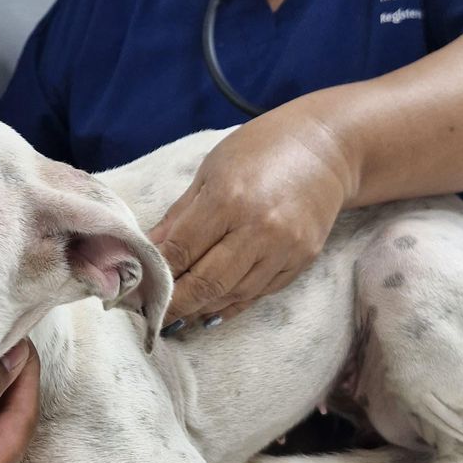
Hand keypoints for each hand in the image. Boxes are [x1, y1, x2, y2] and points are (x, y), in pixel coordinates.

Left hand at [149, 104, 354, 330]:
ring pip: (233, 296)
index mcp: (229, 199)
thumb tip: (146, 250)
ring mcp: (285, 249)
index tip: (135, 288)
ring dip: (200, 310)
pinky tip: (210, 309)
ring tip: (175, 315)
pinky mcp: (302, 260)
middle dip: (173, 303)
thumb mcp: (211, 171)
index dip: (155, 275)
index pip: (181, 251)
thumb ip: (179, 215)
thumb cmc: (261, 149)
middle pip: (206, 284)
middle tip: (149, 312)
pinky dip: (231, 305)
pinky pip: (259, 294)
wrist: (328, 146)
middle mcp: (260, 229)